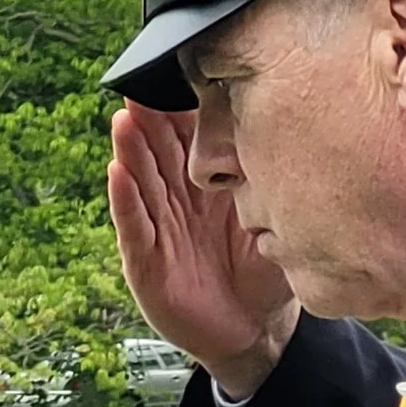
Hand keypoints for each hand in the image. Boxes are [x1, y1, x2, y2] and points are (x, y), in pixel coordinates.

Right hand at [107, 105, 299, 399]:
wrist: (257, 332)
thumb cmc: (265, 275)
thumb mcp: (272, 221)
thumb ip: (266, 180)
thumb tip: (289, 129)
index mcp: (206, 188)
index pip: (187, 140)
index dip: (178, 110)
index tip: (174, 74)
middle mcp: (176, 203)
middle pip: (157, 153)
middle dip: (147, 120)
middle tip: (139, 84)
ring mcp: (158, 232)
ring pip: (141, 183)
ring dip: (130, 151)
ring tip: (123, 119)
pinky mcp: (146, 263)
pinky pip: (134, 227)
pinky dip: (125, 200)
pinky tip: (116, 173)